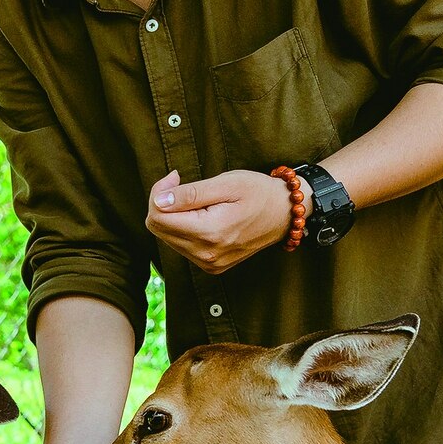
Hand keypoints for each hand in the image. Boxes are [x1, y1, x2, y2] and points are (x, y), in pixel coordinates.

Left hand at [145, 168, 289, 273]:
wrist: (285, 214)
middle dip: (162, 203)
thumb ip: (191, 194)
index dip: (158, 193)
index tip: (176, 177)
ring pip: (167, 238)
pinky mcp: (212, 266)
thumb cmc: (259, 193)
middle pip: (158, 229)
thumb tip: (159, 201)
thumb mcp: (226, 184)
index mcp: (210, 233)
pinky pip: (182, 246)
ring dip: (173, 216)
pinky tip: (201, 215)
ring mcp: (209, 264)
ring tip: (197, 199)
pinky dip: (184, 228)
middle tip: (181, 183)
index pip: (157, 218)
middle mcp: (206, 255)